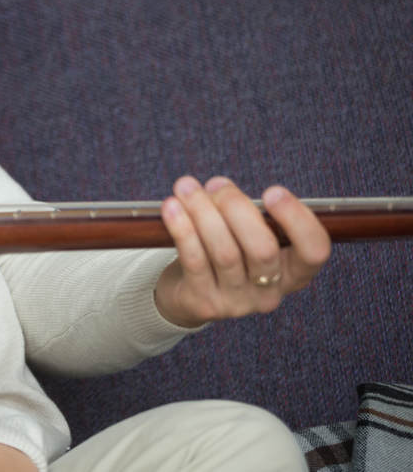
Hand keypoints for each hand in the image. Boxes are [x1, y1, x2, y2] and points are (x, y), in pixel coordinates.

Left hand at [154, 176, 331, 326]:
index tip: (272, 192)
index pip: (315, 251)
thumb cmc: (226, 250)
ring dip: (203, 212)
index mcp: (294, 271)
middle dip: (237, 207)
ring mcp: (238, 302)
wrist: (189, 292)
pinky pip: (194, 260)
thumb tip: (219, 189)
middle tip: (217, 184)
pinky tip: (172, 207)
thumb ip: (246, 214)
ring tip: (186, 187)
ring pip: (225, 252)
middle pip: (263, 248)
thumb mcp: (246, 234)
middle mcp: (271, 292)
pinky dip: (182, 229)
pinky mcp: (205, 303)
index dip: (299, 220)